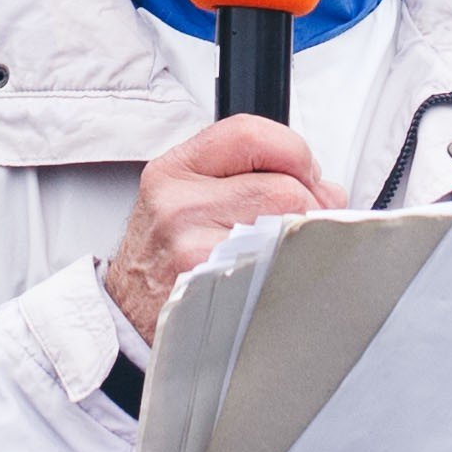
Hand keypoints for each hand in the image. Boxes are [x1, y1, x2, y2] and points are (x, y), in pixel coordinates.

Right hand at [105, 117, 339, 340]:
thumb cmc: (164, 259)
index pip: (250, 134)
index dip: (294, 152)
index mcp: (175, 171)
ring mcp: (193, 246)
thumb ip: (248, 177)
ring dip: (303, 242)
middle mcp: (179, 203)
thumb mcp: (186, 199)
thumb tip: (323, 189)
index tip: (305, 173)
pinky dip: (291, 272)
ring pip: (287, 229)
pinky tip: (275, 277)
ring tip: (285, 251)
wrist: (127, 317)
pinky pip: (278, 268)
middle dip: (309, 208)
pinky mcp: (211, 286)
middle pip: (283, 188)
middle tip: (303, 225)